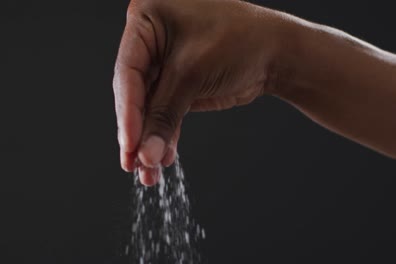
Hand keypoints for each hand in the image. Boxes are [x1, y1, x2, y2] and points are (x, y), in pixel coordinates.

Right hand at [113, 0, 283, 184]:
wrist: (277, 52)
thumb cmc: (241, 41)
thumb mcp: (193, 75)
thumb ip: (164, 115)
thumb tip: (145, 154)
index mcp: (148, 17)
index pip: (128, 70)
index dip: (127, 111)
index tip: (130, 144)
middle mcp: (151, 38)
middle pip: (134, 92)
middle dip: (137, 132)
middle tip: (134, 163)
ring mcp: (162, 62)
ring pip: (148, 107)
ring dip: (149, 140)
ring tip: (149, 171)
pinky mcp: (176, 82)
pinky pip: (165, 111)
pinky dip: (165, 135)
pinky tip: (164, 157)